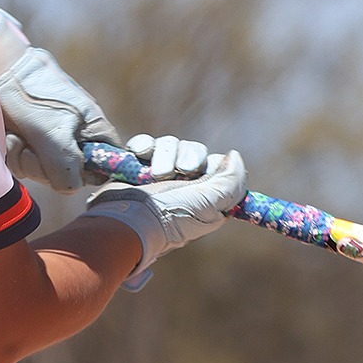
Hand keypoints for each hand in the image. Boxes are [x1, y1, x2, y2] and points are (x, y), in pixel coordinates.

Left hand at [0, 7, 120, 192]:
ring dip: (23, 157)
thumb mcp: (54, 134)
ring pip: (40, 171)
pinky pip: (21, 162)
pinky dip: (11, 151)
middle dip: (43, 166)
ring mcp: (49, 140)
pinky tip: (7, 134)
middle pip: (67, 176)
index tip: (69, 169)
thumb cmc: (29, 95)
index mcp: (93, 130)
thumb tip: (71, 188)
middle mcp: (74, 137)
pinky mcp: (27, 140)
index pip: (109, 164)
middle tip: (32, 145)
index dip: (91, 173)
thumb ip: (68, 167)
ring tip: (17, 134)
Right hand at [80, 136, 245, 287]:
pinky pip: (146, 143)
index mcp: (204, 196)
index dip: (211, 164)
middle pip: (194, 150)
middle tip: (181, 171)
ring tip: (156, 174)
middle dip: (188, 157)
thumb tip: (234, 155)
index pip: (215, 164)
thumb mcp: (210, 205)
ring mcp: (158, 174)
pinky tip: (140, 155)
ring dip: (165, 154)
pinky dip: (144, 145)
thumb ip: (231, 181)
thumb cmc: (171, 218)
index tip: (201, 171)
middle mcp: (183, 184)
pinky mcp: (137, 166)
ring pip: (171, 144)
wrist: (128, 219)